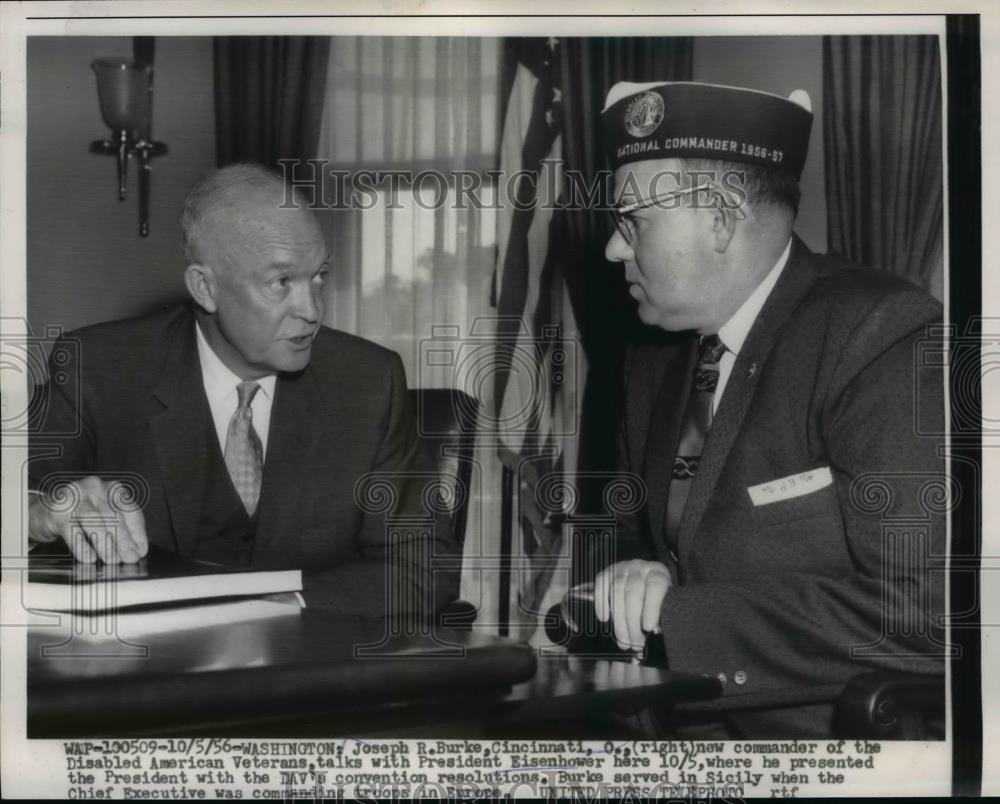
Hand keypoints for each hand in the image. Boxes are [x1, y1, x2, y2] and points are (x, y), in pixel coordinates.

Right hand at [29, 476, 148, 563]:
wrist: (44, 511)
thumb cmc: (81, 515)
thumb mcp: (105, 516)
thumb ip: (121, 528)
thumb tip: (136, 551)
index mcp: (113, 489)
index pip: (130, 511)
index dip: (137, 532)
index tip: (140, 551)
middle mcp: (96, 488)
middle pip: (114, 516)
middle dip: (123, 539)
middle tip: (129, 558)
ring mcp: (76, 496)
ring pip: (94, 520)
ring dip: (105, 543)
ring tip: (112, 560)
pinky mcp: (57, 510)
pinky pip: (71, 529)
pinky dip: (81, 545)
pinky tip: (89, 558)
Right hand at [593, 560, 670, 651]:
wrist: (644, 577)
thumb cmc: (657, 595)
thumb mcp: (665, 601)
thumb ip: (662, 613)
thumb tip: (654, 632)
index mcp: (658, 572)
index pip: (655, 587)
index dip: (651, 608)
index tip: (648, 628)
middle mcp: (639, 568)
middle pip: (633, 593)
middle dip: (632, 622)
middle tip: (634, 643)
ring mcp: (620, 569)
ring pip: (616, 592)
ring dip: (618, 621)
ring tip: (623, 641)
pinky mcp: (606, 573)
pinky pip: (600, 586)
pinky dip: (600, 603)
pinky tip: (604, 619)